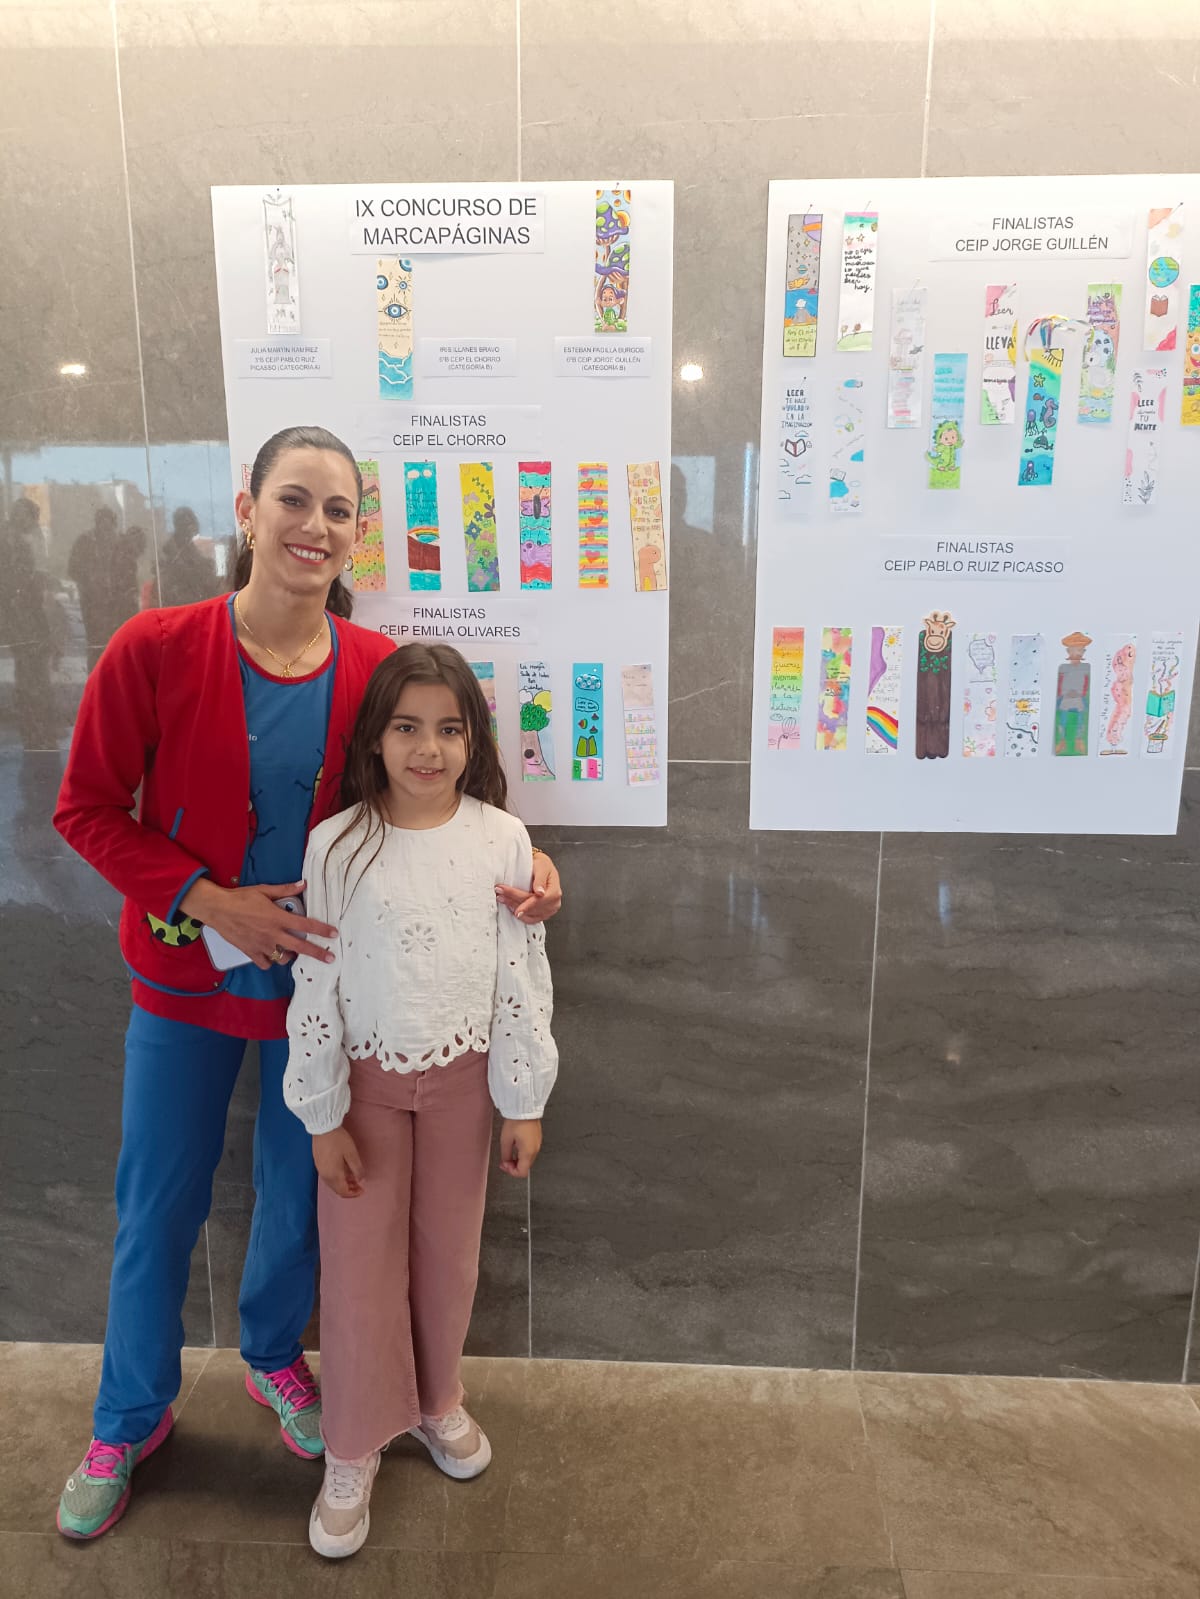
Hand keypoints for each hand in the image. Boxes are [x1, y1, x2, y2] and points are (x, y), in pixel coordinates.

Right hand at [181, 877, 335, 969]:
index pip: (305, 925)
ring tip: (292, 950)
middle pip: (300, 947)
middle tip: (330, 958)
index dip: (322, 930)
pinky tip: (271, 955)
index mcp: (277, 917)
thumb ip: (285, 890)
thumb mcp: (264, 890)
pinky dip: (270, 961)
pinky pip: (265, 963)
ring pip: (283, 958)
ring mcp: (261, 945)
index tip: (333, 934)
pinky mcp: (250, 952)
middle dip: (317, 953)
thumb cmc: (240, 898)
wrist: (217, 909)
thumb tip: (303, 884)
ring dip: (290, 955)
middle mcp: (272, 933)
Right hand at [312, 1127, 363, 1197]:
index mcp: (333, 1175)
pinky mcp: (318, 1162)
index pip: (343, 1191)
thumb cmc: (338, 1139)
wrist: (323, 1127)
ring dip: (342, 1184)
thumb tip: (360, 1180)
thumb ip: (357, 1168)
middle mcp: (325, 1175)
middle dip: (348, 1190)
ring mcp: (320, 1169)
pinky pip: (328, 1176)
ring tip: (353, 1178)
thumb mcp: (352, 1153)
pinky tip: (343, 1170)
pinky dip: (337, 1178)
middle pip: (337, 1189)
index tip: (362, 1189)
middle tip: (359, 1185)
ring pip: (332, 1183)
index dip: (353, 1193)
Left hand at [495, 850, 560, 924]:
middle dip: (514, 901)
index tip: (512, 902)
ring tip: (502, 898)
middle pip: (532, 908)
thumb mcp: (542, 866)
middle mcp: (554, 903)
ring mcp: (548, 911)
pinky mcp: (542, 914)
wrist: (542, 868)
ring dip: (514, 907)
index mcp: (555, 891)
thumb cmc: (542, 866)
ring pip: (529, 914)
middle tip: (500, 893)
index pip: (540, 901)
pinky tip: (510, 906)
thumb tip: (540, 892)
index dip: (527, 904)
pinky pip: (529, 919)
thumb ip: (540, 879)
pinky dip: (519, 914)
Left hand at [498, 1118, 541, 1177]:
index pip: (522, 1172)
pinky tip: (516, 1146)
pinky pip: (530, 1151)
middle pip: (526, 1167)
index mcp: (528, 1152)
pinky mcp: (537, 1139)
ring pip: (528, 1160)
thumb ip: (505, 1155)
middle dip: (514, 1166)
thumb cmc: (516, 1121)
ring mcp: (537, 1144)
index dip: (511, 1172)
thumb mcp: (505, 1140)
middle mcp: (535, 1149)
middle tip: (505, 1161)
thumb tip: (506, 1162)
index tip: (505, 1165)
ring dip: (518, 1160)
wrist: (524, 1109)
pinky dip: (523, 1153)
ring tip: (510, 1152)